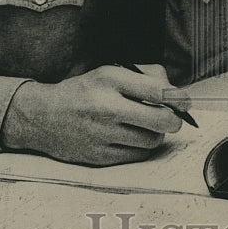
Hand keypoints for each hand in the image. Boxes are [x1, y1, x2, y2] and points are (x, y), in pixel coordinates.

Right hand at [0, 64, 191, 165]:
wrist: (42, 117)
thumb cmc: (84, 91)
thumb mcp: (110, 72)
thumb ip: (144, 77)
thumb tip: (175, 94)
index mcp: (110, 80)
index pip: (157, 91)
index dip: (178, 98)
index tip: (184, 102)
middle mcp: (106, 107)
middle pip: (161, 120)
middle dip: (173, 120)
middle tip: (172, 118)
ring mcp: (102, 135)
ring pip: (152, 140)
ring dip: (156, 134)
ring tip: (146, 126)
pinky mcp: (99, 157)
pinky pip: (136, 155)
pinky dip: (140, 147)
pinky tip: (131, 137)